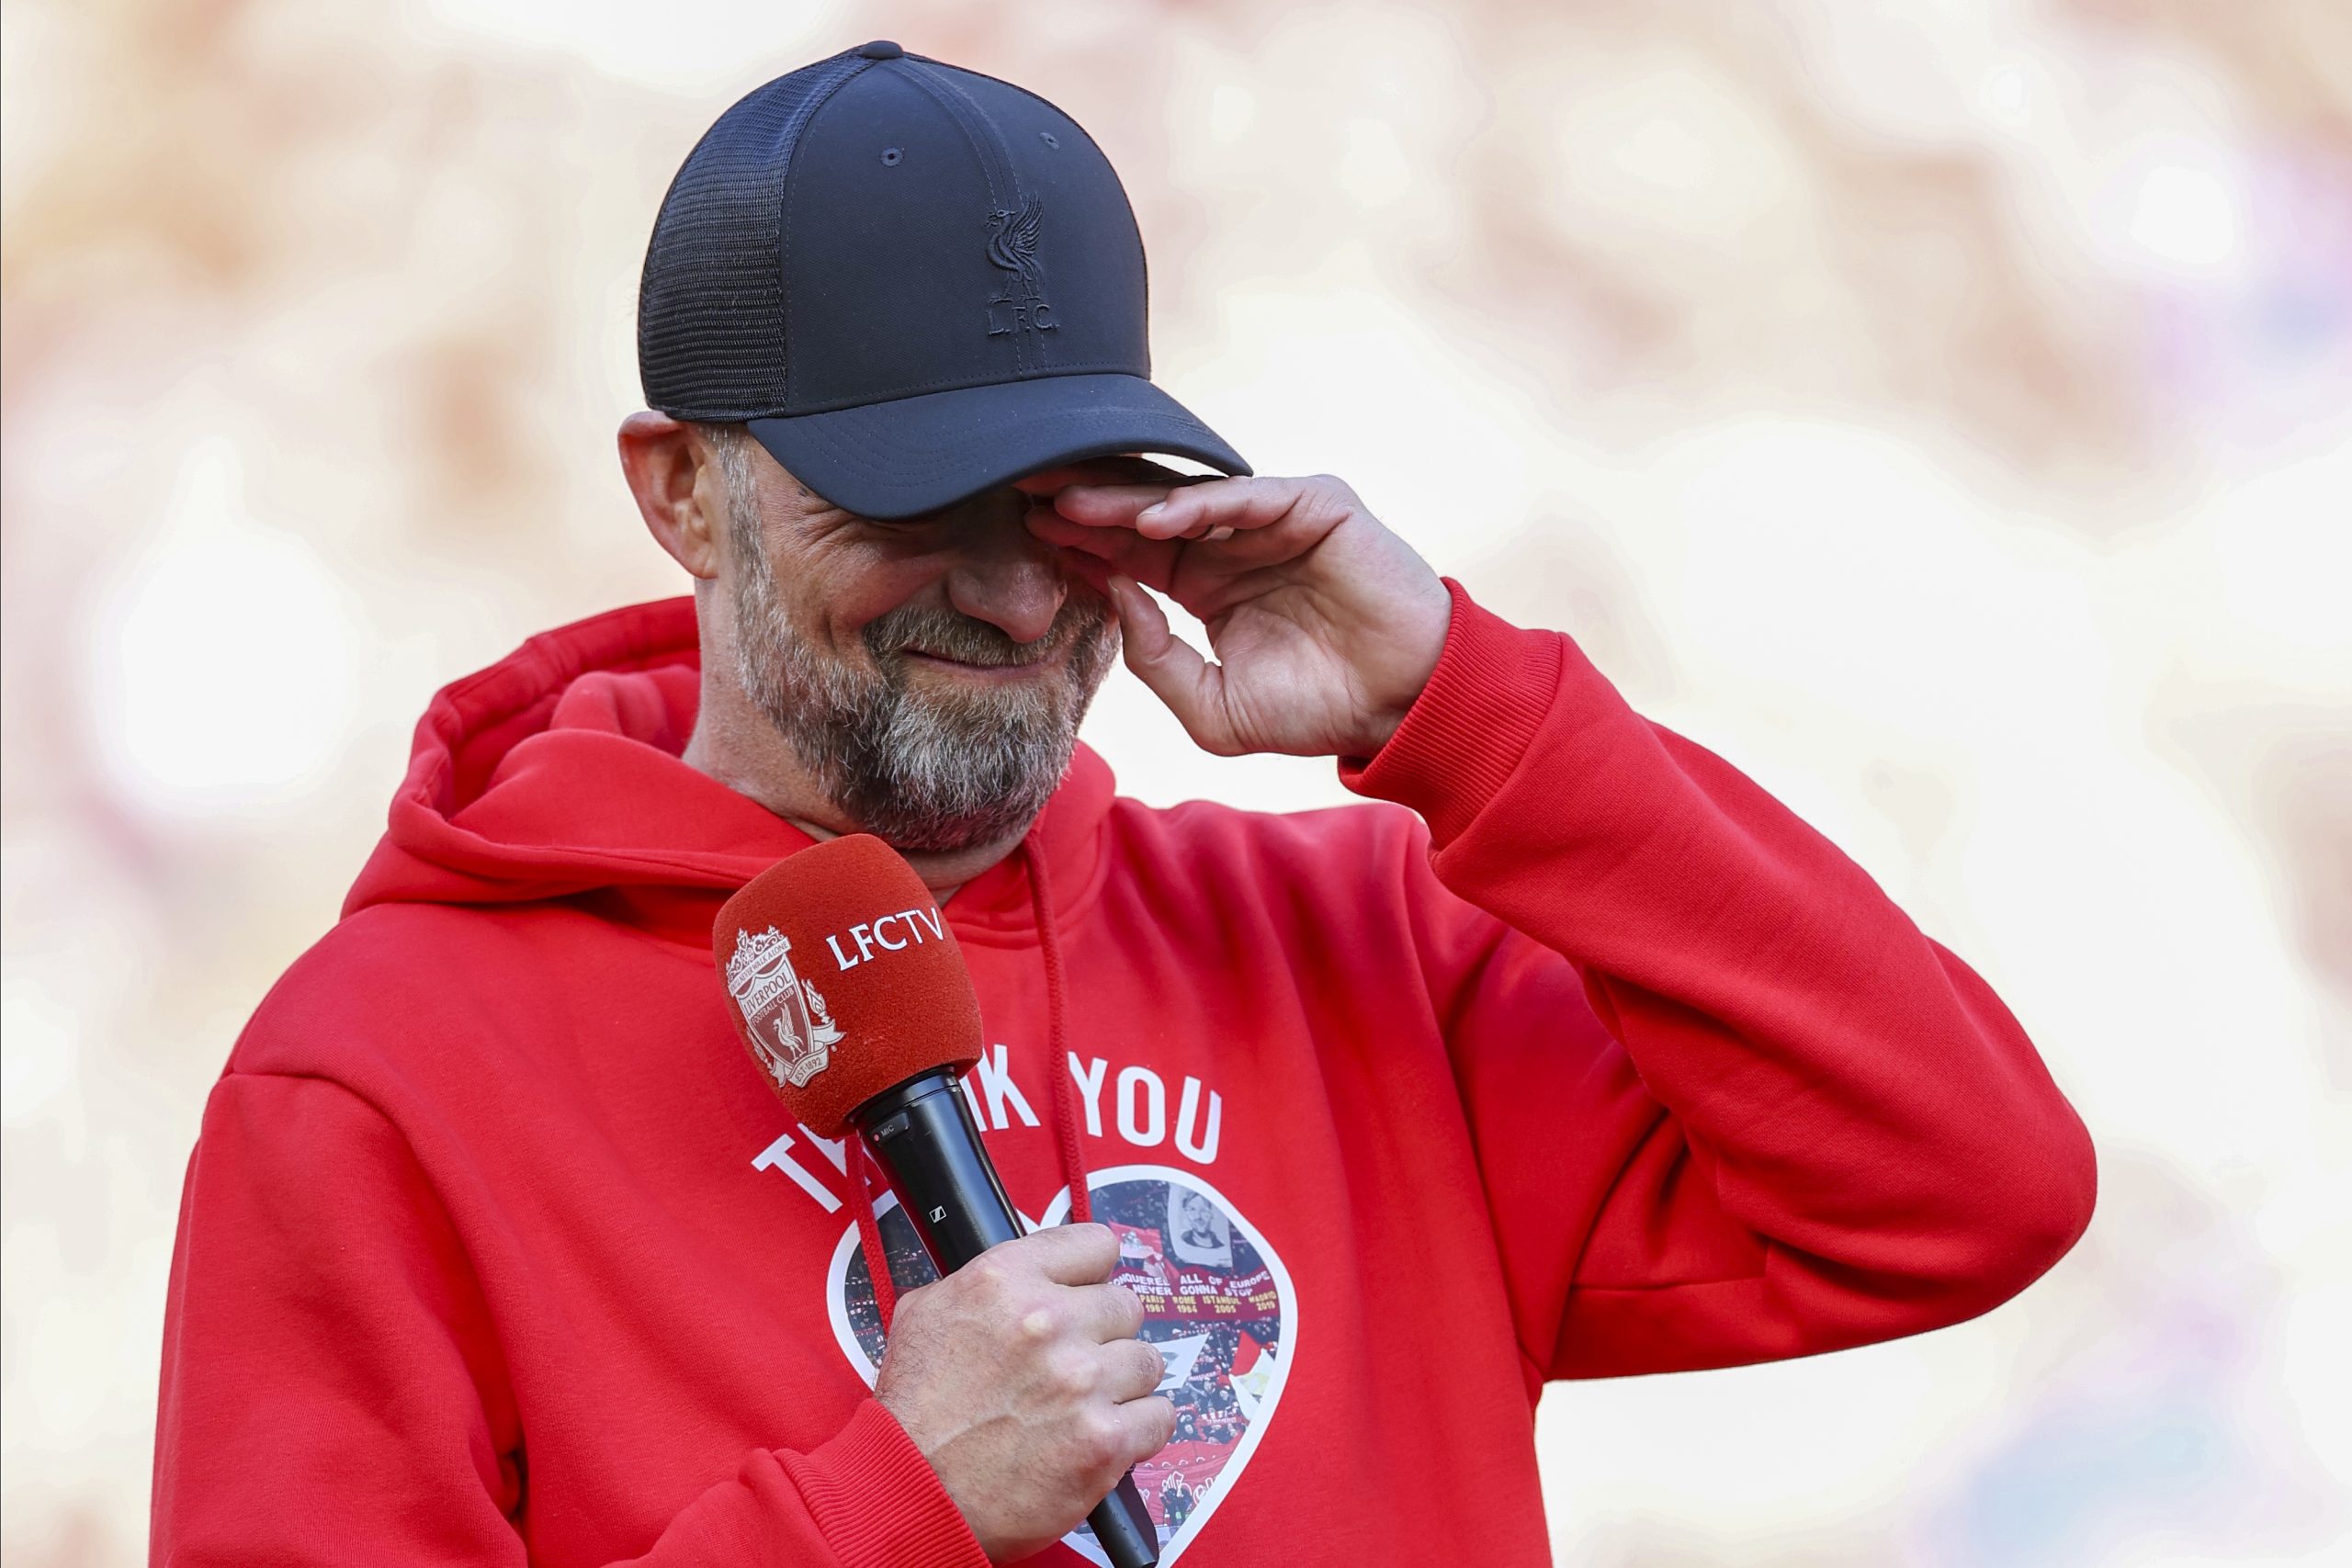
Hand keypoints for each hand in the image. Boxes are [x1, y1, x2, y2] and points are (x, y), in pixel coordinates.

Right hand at [873, 1224, 1173, 1562]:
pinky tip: (1106, 1436)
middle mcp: (1048, 1321)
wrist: (910, 1493)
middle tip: (1076, 1363)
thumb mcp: (924, 1314)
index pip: (1096, 1244)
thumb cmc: (913, 1412)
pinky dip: (1139, 1429)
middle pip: (1126, 1305)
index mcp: (1005, 1280)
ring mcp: (1081, 1381)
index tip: (1087, 1293)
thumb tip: (1027, 1272)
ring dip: (1122, 1383)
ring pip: (1146, 1360)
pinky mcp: (1104, 1441)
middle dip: (1105, 1334)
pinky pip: (1158, 1416)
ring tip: (1086, 1405)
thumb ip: (980, 1283)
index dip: (1091, 1274)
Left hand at [1021, 462, 1450, 759]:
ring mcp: (1272, 521)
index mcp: (1205, 586)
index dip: (1080, 543)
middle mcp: (1232, 545)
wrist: (1400, 707)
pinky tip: (1154, 520)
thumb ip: (1156, 660)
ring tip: (1070, 503)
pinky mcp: (1314, 506)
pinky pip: (1248, 495)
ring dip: (1125, 497)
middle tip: (1021, 491)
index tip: (1025, 536)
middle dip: (1084, 503)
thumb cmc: (1316, 709)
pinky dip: (1200, 504)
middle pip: (1145, 513)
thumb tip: (1115, 596)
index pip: (1128, 553)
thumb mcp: (1211, 708)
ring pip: (1187, 497)